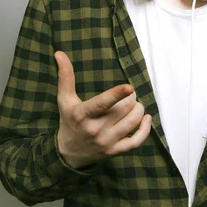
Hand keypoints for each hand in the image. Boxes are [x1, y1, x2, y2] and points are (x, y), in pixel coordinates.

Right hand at [54, 51, 151, 168]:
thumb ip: (65, 76)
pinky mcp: (114, 152)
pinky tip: (147, 119)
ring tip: (136, 104)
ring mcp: (106, 142)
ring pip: (131, 123)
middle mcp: (95, 129)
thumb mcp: (64, 99)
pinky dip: (145, 130)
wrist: (68, 154)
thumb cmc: (69, 121)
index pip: (102, 104)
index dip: (117, 94)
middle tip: (130, 94)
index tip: (129, 87)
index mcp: (82, 114)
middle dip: (131, 98)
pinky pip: (136, 142)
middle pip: (122, 110)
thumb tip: (59, 53)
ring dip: (139, 110)